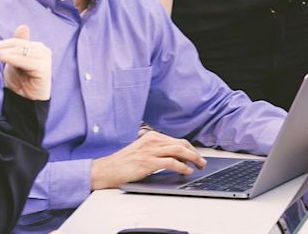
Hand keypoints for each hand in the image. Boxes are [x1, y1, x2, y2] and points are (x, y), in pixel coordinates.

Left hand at [0, 25, 51, 100]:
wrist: (28, 102)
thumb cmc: (21, 82)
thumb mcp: (14, 62)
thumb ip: (15, 47)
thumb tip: (23, 26)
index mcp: (37, 47)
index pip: (15, 42)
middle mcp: (43, 50)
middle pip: (16, 45)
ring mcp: (44, 59)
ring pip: (19, 51)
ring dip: (1, 52)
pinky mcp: (43, 68)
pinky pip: (24, 60)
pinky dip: (10, 58)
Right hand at [89, 130, 207, 189]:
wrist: (106, 170)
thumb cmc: (123, 163)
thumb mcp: (142, 151)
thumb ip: (157, 151)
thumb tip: (176, 157)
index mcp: (152, 136)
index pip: (177, 140)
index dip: (190, 149)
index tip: (197, 156)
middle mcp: (152, 141)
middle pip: (181, 144)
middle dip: (195, 153)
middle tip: (202, 162)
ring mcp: (150, 151)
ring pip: (179, 150)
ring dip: (193, 158)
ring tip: (199, 166)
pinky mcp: (148, 162)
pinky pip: (171, 162)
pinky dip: (182, 167)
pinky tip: (187, 171)